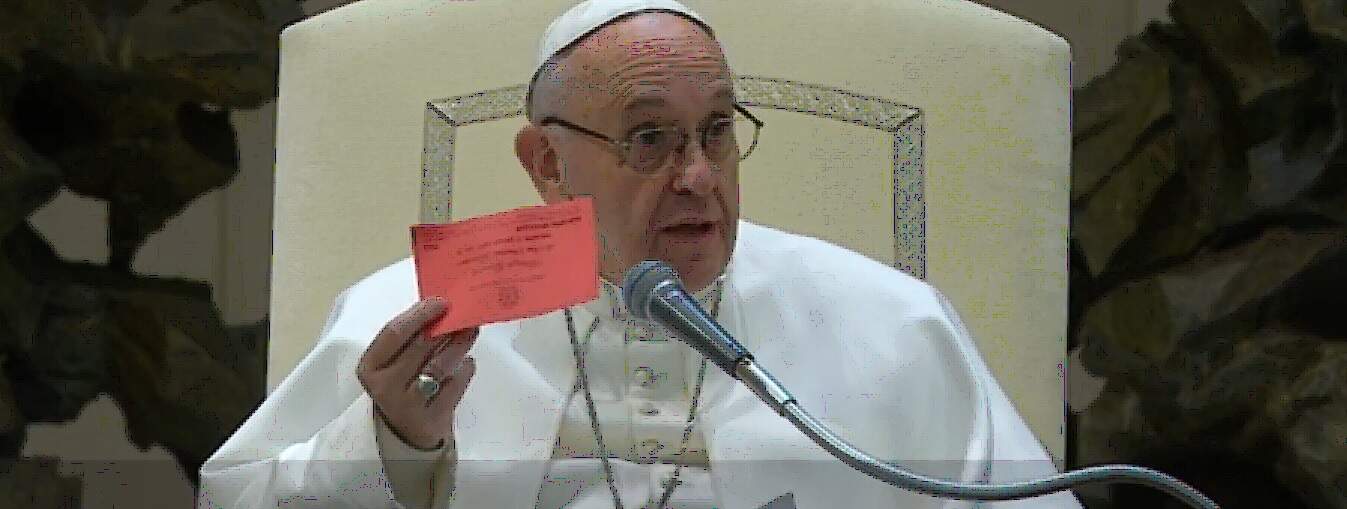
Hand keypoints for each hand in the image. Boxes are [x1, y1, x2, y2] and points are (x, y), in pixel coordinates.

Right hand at [357, 298, 478, 449]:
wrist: (405, 432)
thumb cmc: (401, 385)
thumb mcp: (393, 363)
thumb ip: (410, 337)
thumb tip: (441, 306)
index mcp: (370, 367)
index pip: (394, 333)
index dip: (420, 314)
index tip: (443, 301)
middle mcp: (384, 387)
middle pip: (420, 347)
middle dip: (446, 326)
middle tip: (465, 314)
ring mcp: (408, 406)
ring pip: (438, 367)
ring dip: (459, 345)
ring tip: (471, 331)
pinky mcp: (432, 419)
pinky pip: (454, 387)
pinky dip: (464, 371)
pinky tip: (467, 363)